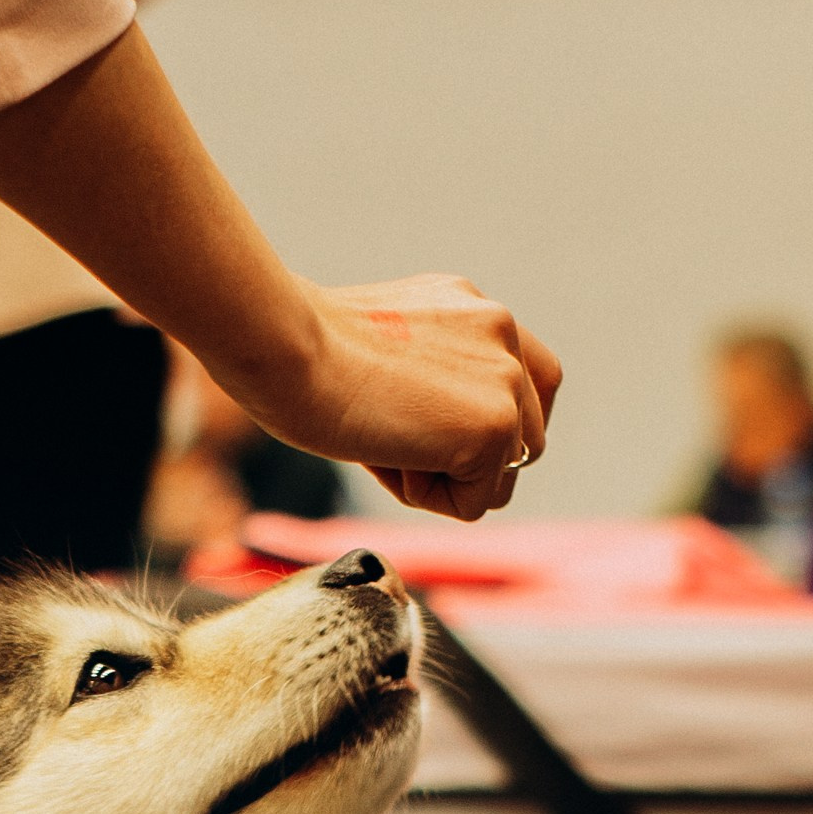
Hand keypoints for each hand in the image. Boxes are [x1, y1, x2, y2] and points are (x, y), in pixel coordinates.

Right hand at [263, 277, 563, 522]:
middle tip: (390, 434)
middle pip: (524, 439)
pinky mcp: (494, 425)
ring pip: (499, 477)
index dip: (476, 426)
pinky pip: (474, 504)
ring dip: (443, 478)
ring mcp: (505, 377)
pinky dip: (426, 497)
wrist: (287, 345)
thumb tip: (437, 431)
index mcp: (473, 309)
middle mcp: (500, 329)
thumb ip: (432, 376)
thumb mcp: (384, 351)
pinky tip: (384, 450)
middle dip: (463, 461)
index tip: (417, 425)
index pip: (525, 384)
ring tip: (385, 437)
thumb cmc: (299, 352)